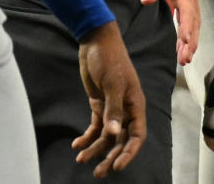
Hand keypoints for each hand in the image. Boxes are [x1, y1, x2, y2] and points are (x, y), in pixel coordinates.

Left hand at [74, 21, 146, 177]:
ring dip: (95, 149)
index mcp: (135, 105)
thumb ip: (113, 109)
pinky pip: (95, 126)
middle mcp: (125, 110)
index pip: (136, 136)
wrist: (95, 41)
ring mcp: (112, 108)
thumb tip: (114, 132)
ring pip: (106, 136)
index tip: (117, 166)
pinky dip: (87, 137)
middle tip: (98, 172)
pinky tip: (77, 145)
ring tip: (81, 161)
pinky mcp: (99, 104)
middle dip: (110, 157)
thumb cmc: (109, 59)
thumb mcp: (112, 83)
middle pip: (120, 140)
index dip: (128, 153)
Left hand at [130, 0, 200, 64]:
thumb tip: (148, 1)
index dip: (188, 28)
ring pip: (191, 18)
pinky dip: (184, 29)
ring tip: (184, 58)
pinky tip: (182, 43)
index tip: (186, 44)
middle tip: (185, 59)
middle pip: (193, 18)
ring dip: (189, 38)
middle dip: (191, 40)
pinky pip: (184, 14)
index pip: (187, 9)